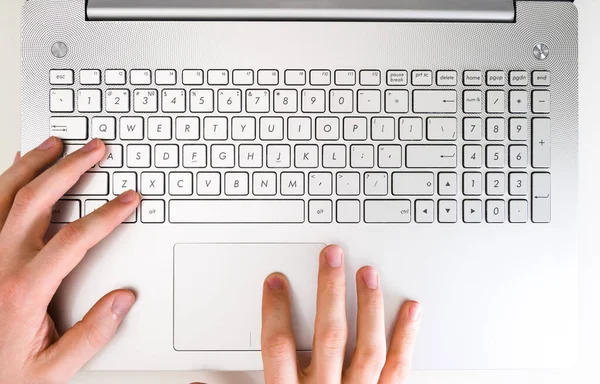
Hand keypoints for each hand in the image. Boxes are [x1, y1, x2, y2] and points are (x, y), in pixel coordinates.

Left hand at [0, 138, 139, 383]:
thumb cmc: (1, 374)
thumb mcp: (52, 371)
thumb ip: (92, 335)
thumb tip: (123, 299)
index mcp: (24, 289)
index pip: (75, 238)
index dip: (107, 214)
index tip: (128, 199)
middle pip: (36, 200)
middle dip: (71, 168)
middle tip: (94, 148)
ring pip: (5, 194)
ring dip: (33, 164)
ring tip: (54, 144)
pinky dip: (3, 181)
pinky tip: (15, 168)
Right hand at [261, 245, 420, 383]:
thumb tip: (198, 383)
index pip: (279, 348)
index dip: (275, 311)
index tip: (276, 282)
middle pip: (329, 336)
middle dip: (330, 292)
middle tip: (332, 257)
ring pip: (367, 348)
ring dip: (368, 308)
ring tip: (367, 274)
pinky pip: (399, 370)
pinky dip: (407, 338)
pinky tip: (411, 311)